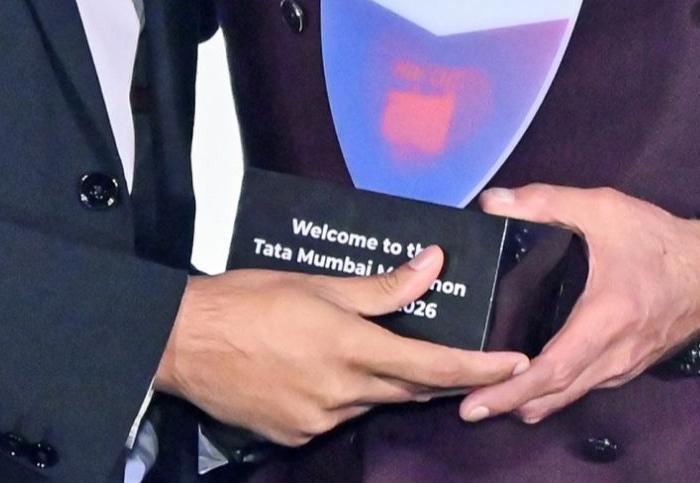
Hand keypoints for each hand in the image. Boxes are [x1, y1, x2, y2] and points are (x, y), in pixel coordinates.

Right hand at [155, 249, 529, 446]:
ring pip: (370, 402)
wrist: (181, 342)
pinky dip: (342, 395)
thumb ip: (381, 286)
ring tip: (360, 348)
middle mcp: (342, 394)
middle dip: (434, 375)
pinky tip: (317, 369)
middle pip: (408, 390)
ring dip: (380, 381)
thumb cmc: (248, 299)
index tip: (517, 364)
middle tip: (454, 353)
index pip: (434, 368)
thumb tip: (433, 264)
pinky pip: (335, 416)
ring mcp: (318, 421)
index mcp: (352, 349)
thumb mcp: (318, 283)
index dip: (480, 369)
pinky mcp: (294, 436)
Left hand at [457, 184, 699, 425]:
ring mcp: (623, 366)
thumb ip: (548, 202)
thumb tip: (493, 202)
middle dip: (511, 404)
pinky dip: (557, 391)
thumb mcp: (604, 209)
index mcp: (605, 320)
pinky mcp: (629, 366)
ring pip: (571, 394)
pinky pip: (587, 386)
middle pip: (556, 394)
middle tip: (471, 407)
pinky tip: (534, 382)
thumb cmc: (658, 242)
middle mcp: (614, 356)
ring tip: (493, 397)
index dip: (511, 389)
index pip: (552, 369)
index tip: (477, 401)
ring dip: (532, 401)